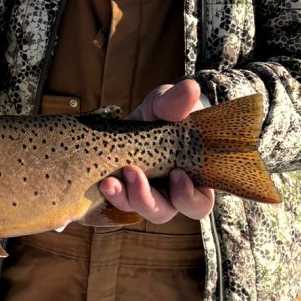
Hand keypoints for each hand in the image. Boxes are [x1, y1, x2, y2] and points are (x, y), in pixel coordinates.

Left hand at [98, 78, 215, 222]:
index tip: (177, 174)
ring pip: (137, 210)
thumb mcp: (167, 103)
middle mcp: (168, 193)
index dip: (189, 197)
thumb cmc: (162, 113)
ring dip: (124, 198)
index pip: (198, 203)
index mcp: (191, 178)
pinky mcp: (121, 191)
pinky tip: (101, 182)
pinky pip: (115, 203)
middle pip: (164, 212)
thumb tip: (190, 88)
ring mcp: (143, 194)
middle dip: (148, 199)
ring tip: (110, 181)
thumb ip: (177, 101)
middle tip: (133, 172)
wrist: (136, 117)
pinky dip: (109, 195)